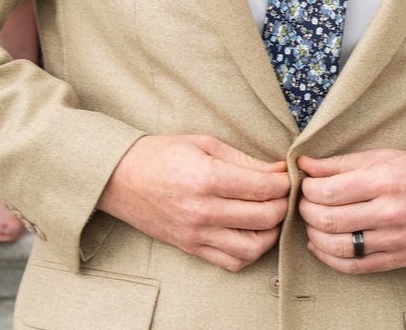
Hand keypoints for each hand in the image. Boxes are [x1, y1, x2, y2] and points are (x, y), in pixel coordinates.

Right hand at [95, 135, 289, 272]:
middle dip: (283, 204)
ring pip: (253, 247)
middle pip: (266, 217)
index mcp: (208, 178)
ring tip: (268, 215)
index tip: (286, 175)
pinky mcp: (191, 248)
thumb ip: (244, 159)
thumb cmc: (161, 154)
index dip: (285, 181)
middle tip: (282, 193)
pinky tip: (250, 234)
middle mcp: (204, 211)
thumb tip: (278, 170)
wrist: (119, 178)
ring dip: (271, 233)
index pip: (265, 187)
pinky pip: (231, 262)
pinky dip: (249, 253)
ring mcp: (197, 234)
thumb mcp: (204, 143)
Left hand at [297, 149, 405, 274]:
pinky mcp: (397, 260)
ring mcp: (393, 239)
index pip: (329, 190)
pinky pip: (353, 266)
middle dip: (306, 212)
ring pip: (336, 246)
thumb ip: (343, 162)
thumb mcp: (386, 157)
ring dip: (314, 236)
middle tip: (305, 204)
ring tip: (313, 224)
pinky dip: (329, 259)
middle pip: (328, 219)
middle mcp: (388, 212)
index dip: (307, 189)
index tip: (306, 185)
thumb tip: (305, 164)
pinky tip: (321, 246)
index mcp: (384, 181)